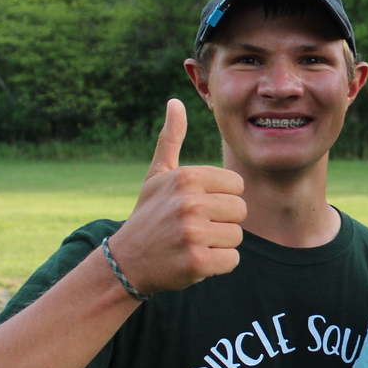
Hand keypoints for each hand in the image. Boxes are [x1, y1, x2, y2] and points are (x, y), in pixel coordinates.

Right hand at [106, 99, 246, 294]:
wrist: (126, 261)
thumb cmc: (149, 214)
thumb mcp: (157, 175)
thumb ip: (171, 139)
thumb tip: (175, 102)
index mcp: (187, 178)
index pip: (237, 185)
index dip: (221, 198)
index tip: (198, 206)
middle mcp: (190, 203)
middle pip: (241, 211)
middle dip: (222, 221)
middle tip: (195, 227)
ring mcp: (193, 234)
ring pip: (237, 236)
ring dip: (219, 244)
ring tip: (192, 243)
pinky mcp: (197, 262)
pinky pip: (232, 260)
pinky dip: (218, 265)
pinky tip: (194, 260)